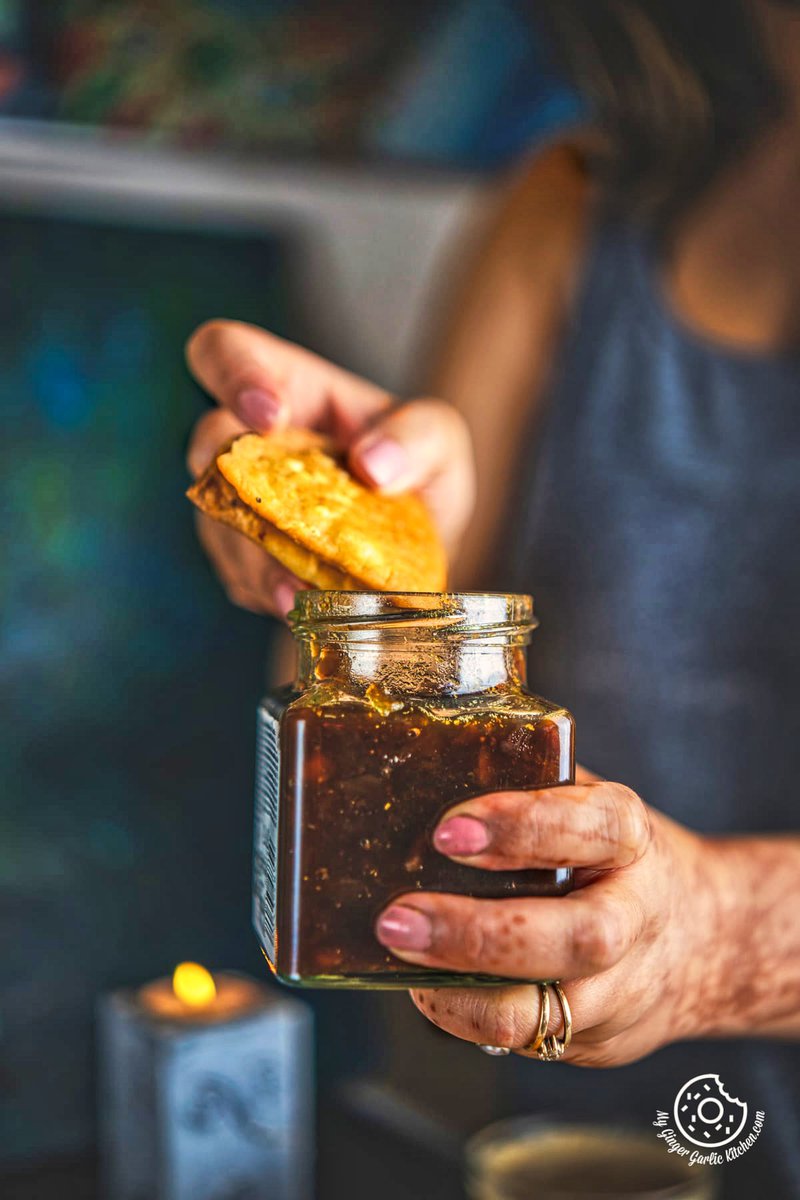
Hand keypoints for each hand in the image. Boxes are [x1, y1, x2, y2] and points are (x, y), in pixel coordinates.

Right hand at [185, 321, 474, 617]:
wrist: (418, 549)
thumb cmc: (419, 470)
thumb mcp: (441, 441)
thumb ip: (420, 436)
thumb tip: (372, 465)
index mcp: (288, 386)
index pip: (226, 351)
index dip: (234, 375)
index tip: (271, 415)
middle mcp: (251, 441)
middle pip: (207, 447)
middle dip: (237, 491)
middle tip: (279, 533)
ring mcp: (242, 501)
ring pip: (219, 523)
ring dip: (254, 561)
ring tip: (300, 596)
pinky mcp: (245, 557)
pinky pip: (238, 575)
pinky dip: (269, 593)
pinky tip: (304, 607)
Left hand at [374, 767, 719, 1065]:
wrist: (700, 937)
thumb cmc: (610, 854)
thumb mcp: (585, 802)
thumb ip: (525, 783)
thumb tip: (424, 763)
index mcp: (631, 839)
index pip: (594, 827)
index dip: (522, 827)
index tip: (449, 831)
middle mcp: (636, 916)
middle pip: (579, 938)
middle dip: (479, 934)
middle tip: (399, 919)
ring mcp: (623, 989)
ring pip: (552, 1011)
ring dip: (463, 993)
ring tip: (401, 959)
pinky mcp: (599, 1042)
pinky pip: (531, 1040)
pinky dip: (470, 1018)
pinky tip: (427, 988)